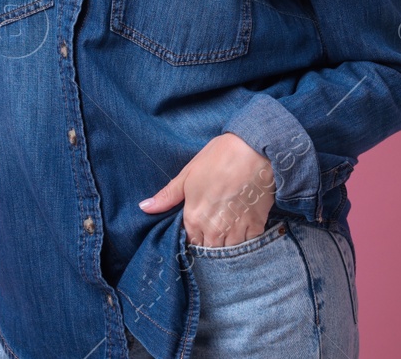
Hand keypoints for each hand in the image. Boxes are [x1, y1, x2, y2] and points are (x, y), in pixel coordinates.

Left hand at [139, 133, 274, 247]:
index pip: (190, 244)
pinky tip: (244, 229)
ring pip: (230, 252)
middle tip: (215, 233)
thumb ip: (167, 196)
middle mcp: (214, 230)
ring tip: (229, 233)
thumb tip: (144, 207)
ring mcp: (236, 229)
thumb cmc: (219, 157)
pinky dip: (247, 241)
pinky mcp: (256, 225)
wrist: (254, 149)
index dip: (194, 240)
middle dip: (211, 247)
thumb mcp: (188, 173)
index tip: (198, 233)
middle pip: (210, 252)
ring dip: (228, 247)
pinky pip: (250, 245)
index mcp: (194, 218)